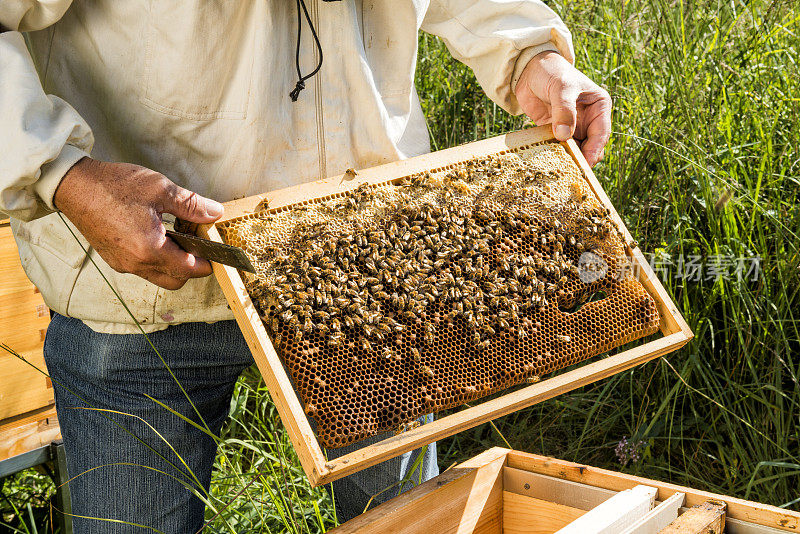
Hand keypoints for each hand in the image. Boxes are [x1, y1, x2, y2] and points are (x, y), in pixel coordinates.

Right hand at [54, 157, 223, 289]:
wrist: (74, 185)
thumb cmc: (114, 186)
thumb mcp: (160, 190)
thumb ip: (191, 205)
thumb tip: (215, 213)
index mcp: (149, 249)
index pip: (189, 270)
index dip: (207, 263)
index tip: (216, 252)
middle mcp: (135, 264)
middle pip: (175, 281)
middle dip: (192, 268)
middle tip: (198, 244)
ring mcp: (122, 264)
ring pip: (158, 276)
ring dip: (173, 264)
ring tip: (176, 236)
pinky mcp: (113, 259)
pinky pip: (142, 268)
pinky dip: (155, 259)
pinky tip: (157, 235)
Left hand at [515, 51, 611, 165]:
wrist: (529, 69)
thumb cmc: (552, 72)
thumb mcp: (561, 87)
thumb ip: (564, 110)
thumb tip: (565, 136)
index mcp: (599, 106)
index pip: (601, 133)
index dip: (594, 150)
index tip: (586, 163)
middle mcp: (588, 119)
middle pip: (589, 146)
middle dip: (582, 158)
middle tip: (571, 170)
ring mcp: (571, 126)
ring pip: (574, 149)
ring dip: (567, 158)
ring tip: (558, 168)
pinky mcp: (554, 130)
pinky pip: (556, 147)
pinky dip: (553, 154)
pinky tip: (546, 161)